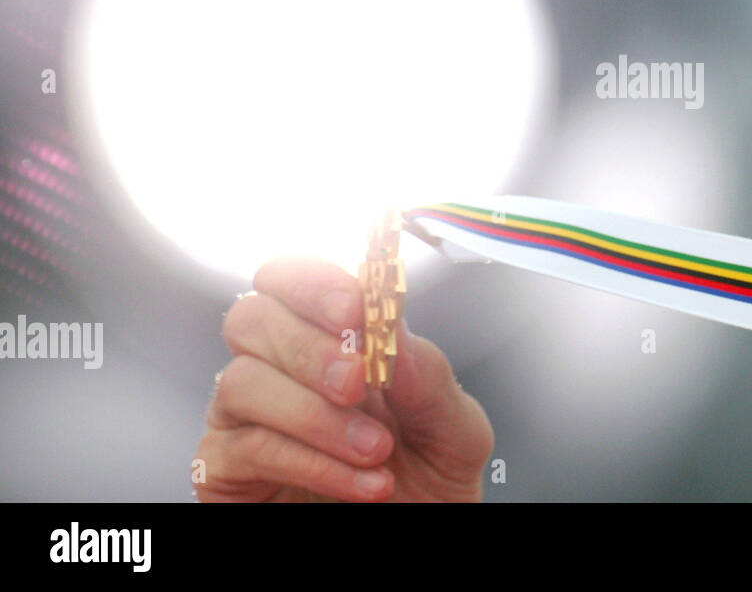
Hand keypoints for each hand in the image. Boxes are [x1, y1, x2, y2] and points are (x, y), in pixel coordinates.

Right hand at [194, 257, 492, 501]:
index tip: (356, 308)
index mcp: (336, 340)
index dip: (314, 282)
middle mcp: (281, 369)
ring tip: (375, 451)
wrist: (419, 544)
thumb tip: (395, 330)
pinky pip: (245, 448)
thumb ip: (431, 378)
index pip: (292, 277)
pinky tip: (359, 483)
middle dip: (308, 346)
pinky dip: (310, 462)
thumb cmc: (430, 486)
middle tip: (358, 382)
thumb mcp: (455, 431)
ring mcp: (247, 418)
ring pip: (241, 381)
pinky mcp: (226, 470)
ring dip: (315, 416)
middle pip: (252, 317)